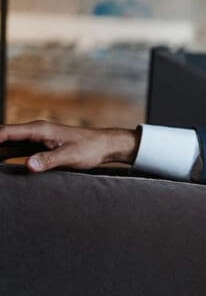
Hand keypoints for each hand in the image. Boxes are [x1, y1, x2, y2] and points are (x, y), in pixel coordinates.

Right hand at [0, 120, 137, 172]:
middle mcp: (34, 132)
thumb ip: (49, 160)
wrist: (105, 146)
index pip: (6, 133)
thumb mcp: (70, 156)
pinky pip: (17, 152)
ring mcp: (36, 140)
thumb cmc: (90, 149)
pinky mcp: (40, 148)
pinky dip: (5, 156)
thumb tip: (28, 165)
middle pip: (3, 138)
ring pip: (7, 145)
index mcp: (39, 130)